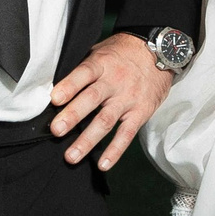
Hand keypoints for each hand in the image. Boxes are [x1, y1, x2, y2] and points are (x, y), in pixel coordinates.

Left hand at [50, 32, 171, 169]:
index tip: (54, 99)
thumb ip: (83, 68)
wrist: (160, 52)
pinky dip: (115, 151)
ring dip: (87, 140)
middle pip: (92, 99)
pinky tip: (103, 164)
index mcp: (101, 64)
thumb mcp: (101, 51)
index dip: (69, 86)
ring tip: (71, 156)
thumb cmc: (123, 54)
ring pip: (106, 121)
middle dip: (73, 116)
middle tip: (56, 130)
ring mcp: (127, 99)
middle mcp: (114, 82)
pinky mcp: (140, 113)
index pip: (84, 74)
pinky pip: (126, 134)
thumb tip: (56, 85)